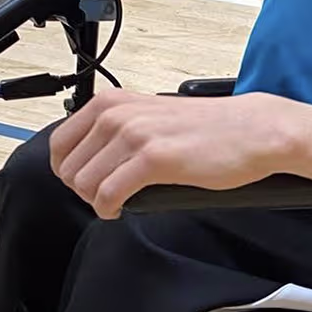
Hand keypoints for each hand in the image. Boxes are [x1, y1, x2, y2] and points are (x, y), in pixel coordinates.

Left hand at [49, 89, 296, 217]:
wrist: (251, 130)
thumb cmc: (208, 127)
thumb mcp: (149, 114)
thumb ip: (118, 126)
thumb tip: (90, 159)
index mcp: (112, 101)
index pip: (60, 143)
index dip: (69, 170)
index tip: (87, 181)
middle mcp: (117, 114)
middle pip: (69, 168)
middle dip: (83, 189)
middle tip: (106, 195)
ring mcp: (134, 135)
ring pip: (84, 183)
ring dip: (96, 201)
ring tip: (116, 202)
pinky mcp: (154, 159)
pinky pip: (108, 194)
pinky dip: (108, 209)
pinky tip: (119, 210)